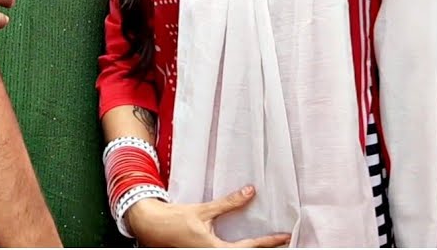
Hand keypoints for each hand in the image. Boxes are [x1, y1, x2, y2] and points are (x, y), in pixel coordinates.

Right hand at [125, 186, 290, 247]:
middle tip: (285, 242)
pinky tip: (247, 244)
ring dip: (252, 249)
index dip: (269, 242)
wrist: (151, 226)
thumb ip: (228, 203)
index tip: (284, 237)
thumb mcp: (204, 210)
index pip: (249, 247)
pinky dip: (239, 248)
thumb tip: (250, 192)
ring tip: (271, 243)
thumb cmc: (175, 220)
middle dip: (265, 249)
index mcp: (214, 248)